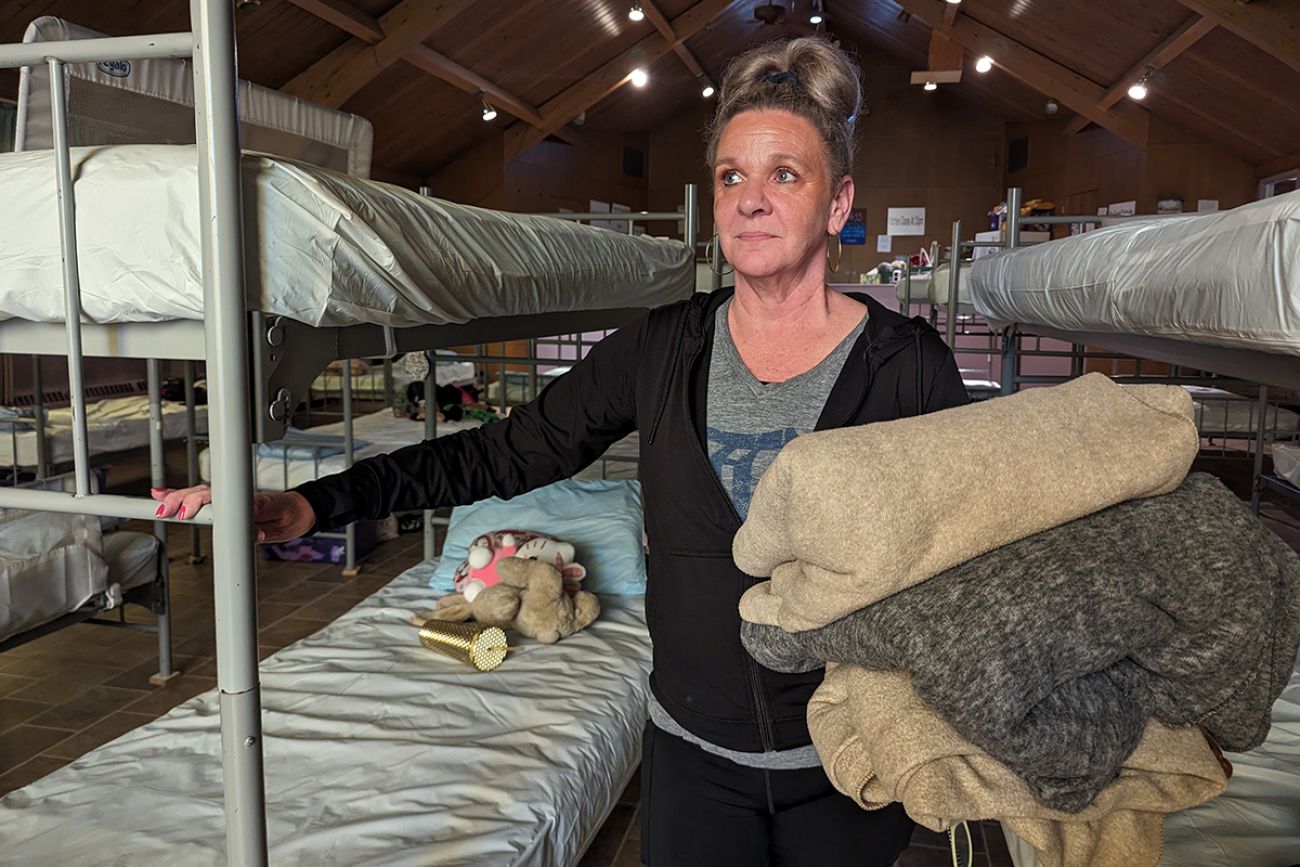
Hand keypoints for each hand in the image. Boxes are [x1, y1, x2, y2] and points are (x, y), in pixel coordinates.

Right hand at [151, 486, 316, 543]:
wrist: (300, 511)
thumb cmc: (291, 514)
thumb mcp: (282, 523)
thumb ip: (266, 528)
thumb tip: (253, 533)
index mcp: (250, 500)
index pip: (220, 500)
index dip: (202, 506)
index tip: (187, 512)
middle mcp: (236, 497)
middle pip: (204, 495)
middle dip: (182, 500)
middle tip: (165, 510)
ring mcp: (229, 500)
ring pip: (198, 495)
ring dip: (177, 497)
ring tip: (158, 501)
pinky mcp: (224, 506)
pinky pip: (201, 500)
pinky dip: (181, 497)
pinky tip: (162, 494)